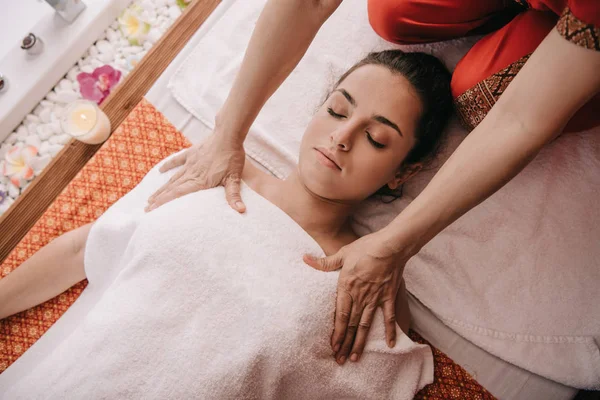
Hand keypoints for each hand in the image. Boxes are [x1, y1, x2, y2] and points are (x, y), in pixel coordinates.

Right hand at [145, 134, 245, 212]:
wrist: (228, 135)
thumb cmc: (232, 157)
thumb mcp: (234, 178)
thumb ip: (234, 195)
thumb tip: (240, 210)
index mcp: (200, 181)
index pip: (178, 194)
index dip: (164, 202)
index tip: (152, 209)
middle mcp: (192, 173)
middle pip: (171, 188)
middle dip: (159, 198)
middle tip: (147, 207)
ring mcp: (190, 163)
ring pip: (173, 177)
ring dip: (162, 188)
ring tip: (151, 196)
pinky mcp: (192, 153)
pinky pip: (177, 161)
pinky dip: (169, 166)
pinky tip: (161, 171)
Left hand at [303, 230, 406, 364]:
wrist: (390, 246)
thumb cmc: (365, 248)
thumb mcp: (343, 253)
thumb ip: (324, 262)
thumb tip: (305, 259)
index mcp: (347, 287)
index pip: (340, 315)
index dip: (336, 332)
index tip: (332, 346)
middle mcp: (360, 297)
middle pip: (351, 325)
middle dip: (344, 343)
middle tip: (340, 360)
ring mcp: (375, 298)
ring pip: (366, 325)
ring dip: (360, 342)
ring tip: (354, 358)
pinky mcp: (388, 297)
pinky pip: (388, 317)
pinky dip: (389, 331)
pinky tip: (390, 345)